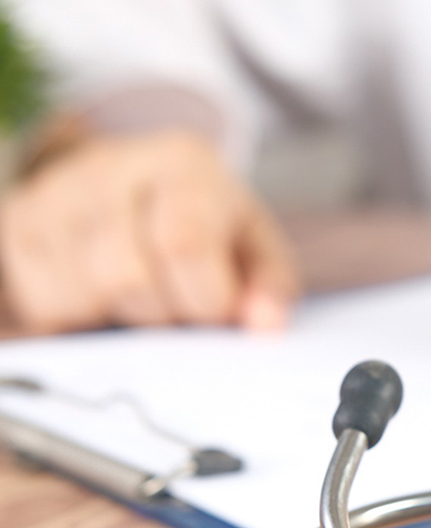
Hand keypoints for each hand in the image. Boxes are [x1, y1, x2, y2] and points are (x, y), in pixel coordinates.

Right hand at [0, 130, 298, 332]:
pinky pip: (47, 307)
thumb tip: (266, 325)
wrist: (130, 191)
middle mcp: (111, 168)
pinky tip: (105, 297)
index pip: (184, 243)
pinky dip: (84, 319)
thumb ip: (271, 286)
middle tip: (180, 306)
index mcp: (183, 164)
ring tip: (146, 298)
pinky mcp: (19, 232)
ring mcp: (55, 198)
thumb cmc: (202, 225)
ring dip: (124, 318)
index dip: (205, 299)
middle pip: (128, 277)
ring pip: (84, 295)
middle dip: (164, 314)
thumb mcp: (252, 245)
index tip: (217, 311)